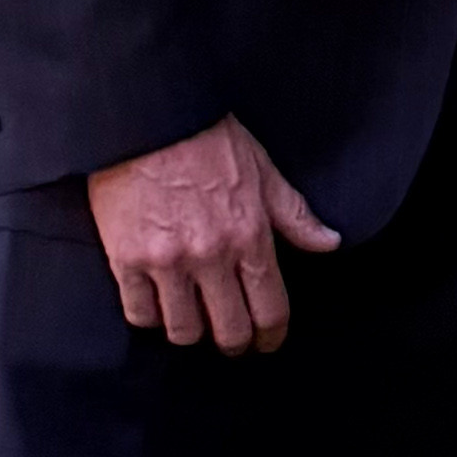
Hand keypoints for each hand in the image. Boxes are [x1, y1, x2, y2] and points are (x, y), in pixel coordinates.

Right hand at [88, 116, 338, 352]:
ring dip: (191, 331)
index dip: (271, 336)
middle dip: (234, 342)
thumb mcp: (262, 169)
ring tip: (191, 318)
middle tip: (230, 338)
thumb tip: (330, 243)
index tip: (267, 342)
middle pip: (228, 331)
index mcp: (250, 235)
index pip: (270, 310)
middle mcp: (211, 255)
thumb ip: (295, 215)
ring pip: (183, 331)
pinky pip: (140, 313)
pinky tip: (156, 303)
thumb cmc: (205, 137)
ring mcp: (166, 261)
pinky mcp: (126, 259)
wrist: (147, 113)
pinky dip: (149, 316)